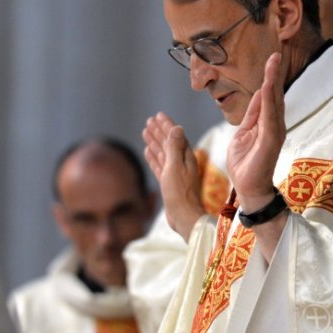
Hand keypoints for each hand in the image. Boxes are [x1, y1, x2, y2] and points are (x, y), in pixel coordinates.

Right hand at [142, 112, 203, 238]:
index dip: (167, 125)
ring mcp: (174, 172)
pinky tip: (147, 151)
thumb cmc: (180, 192)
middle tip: (150, 120)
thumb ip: (175, 147)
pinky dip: (153, 157)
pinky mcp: (168, 182)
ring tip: (146, 131)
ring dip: (155, 141)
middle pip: (168, 142)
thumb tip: (177, 127)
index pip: (175, 136)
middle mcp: (181, 163)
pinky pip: (159, 165)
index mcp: (186, 157)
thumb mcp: (175, 167)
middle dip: (159, 130)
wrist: (183, 216)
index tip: (158, 115)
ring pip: (163, 152)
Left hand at [227, 52, 285, 210]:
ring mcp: (275, 133)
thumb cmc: (245, 164)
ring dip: (273, 82)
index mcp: (267, 123)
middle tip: (276, 54)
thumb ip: (251, 115)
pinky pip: (270, 117)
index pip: (268, 96)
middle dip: (274, 74)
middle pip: (275, 95)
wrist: (247, 188)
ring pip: (274, 102)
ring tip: (274, 63)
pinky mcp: (271, 141)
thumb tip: (257, 95)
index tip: (271, 59)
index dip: (270, 78)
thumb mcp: (243, 133)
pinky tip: (267, 87)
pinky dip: (268, 101)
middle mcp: (274, 125)